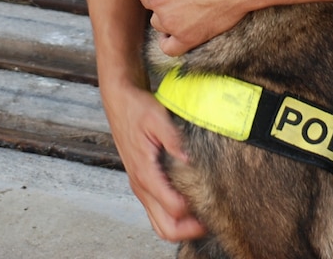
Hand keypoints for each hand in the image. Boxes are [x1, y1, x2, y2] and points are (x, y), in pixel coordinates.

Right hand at [101, 80, 205, 241]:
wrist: (119, 102)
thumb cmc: (136, 108)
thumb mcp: (156, 117)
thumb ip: (173, 138)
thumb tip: (188, 158)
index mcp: (145, 172)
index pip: (172, 208)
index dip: (194, 211)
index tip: (213, 205)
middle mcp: (141, 186)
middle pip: (165, 228)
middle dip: (189, 230)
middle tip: (211, 221)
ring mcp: (141, 188)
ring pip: (160, 225)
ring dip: (181, 227)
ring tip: (203, 218)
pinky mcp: (143, 184)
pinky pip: (157, 213)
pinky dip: (173, 218)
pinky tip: (190, 206)